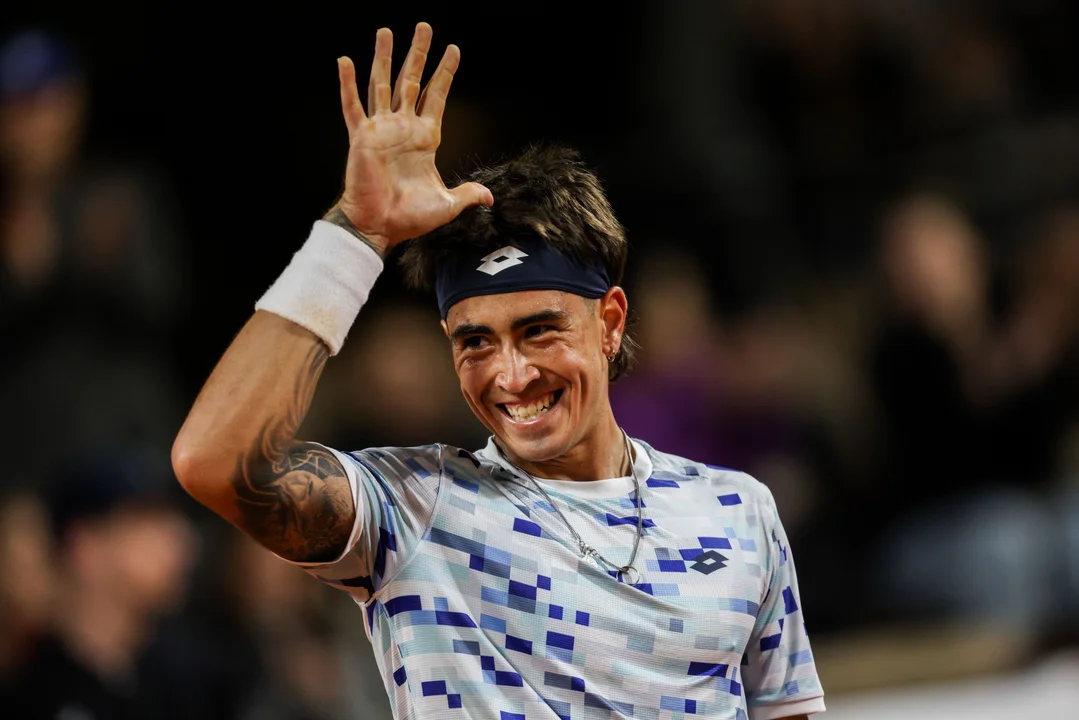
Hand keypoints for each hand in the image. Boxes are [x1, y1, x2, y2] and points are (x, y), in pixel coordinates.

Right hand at [332, 22, 492, 253]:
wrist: (380, 226)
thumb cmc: (409, 218)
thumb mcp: (447, 204)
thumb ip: (467, 194)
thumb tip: (488, 196)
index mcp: (425, 139)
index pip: (436, 96)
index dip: (445, 73)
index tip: (453, 50)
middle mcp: (403, 128)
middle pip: (412, 81)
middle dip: (419, 54)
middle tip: (425, 27)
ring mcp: (381, 130)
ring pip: (382, 84)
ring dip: (384, 58)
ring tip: (386, 31)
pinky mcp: (361, 137)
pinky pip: (352, 106)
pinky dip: (348, 84)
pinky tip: (345, 61)